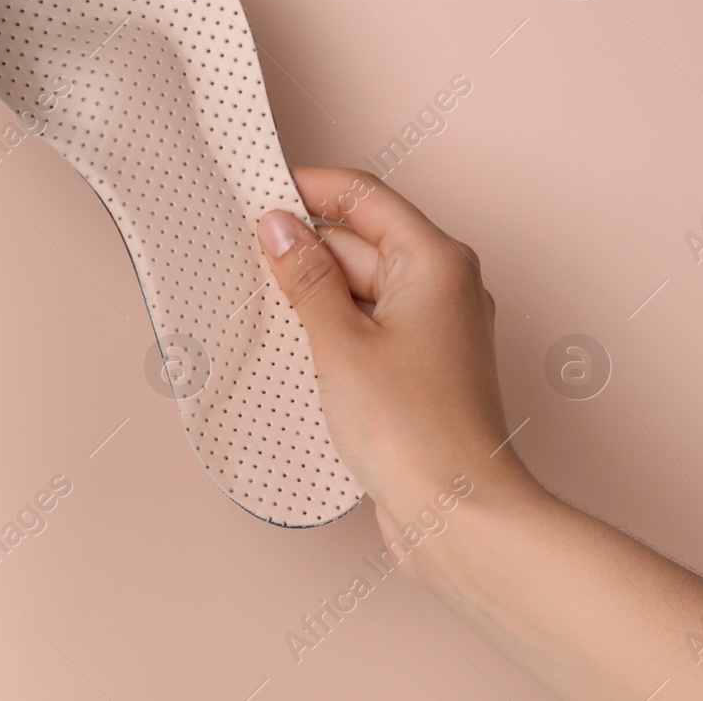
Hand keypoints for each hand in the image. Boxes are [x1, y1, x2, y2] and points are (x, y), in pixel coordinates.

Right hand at [257, 167, 702, 699]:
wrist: (458, 515)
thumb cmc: (415, 431)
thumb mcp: (340, 342)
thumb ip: (306, 277)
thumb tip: (280, 227)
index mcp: (435, 262)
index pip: (364, 196)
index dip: (309, 188)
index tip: (259, 194)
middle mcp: (444, 287)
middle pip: (361, 240)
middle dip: (305, 247)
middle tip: (245, 255)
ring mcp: (434, 330)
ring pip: (361, 286)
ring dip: (314, 293)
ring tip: (262, 305)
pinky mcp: (420, 370)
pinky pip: (367, 326)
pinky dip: (330, 329)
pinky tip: (293, 347)